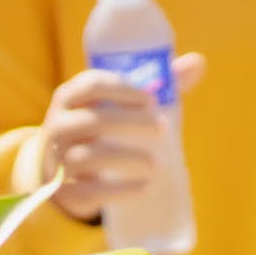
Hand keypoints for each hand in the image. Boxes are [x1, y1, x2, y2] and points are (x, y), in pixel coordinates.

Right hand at [35, 55, 203, 225]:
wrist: (60, 170)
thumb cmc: (100, 128)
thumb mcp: (116, 105)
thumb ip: (157, 86)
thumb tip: (198, 63)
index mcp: (70, 98)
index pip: (92, 85)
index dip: (124, 90)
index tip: (152, 99)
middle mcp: (58, 126)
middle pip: (94, 121)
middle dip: (131, 122)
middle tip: (163, 128)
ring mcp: (58, 159)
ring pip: (89, 157)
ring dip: (128, 158)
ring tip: (159, 163)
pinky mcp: (66, 191)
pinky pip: (91, 191)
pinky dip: (121, 189)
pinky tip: (147, 186)